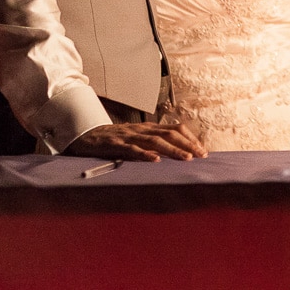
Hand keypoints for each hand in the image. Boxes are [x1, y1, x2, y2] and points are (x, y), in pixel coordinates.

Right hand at [66, 122, 208, 160]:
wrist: (86, 136)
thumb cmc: (114, 140)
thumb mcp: (136, 139)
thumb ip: (152, 144)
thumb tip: (172, 155)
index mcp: (148, 128)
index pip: (175, 129)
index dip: (190, 138)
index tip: (203, 150)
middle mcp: (142, 130)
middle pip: (169, 134)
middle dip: (187, 144)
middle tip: (201, 155)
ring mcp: (129, 137)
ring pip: (155, 141)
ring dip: (173, 150)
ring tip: (186, 158)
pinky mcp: (115, 145)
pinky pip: (132, 150)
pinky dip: (145, 155)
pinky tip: (156, 161)